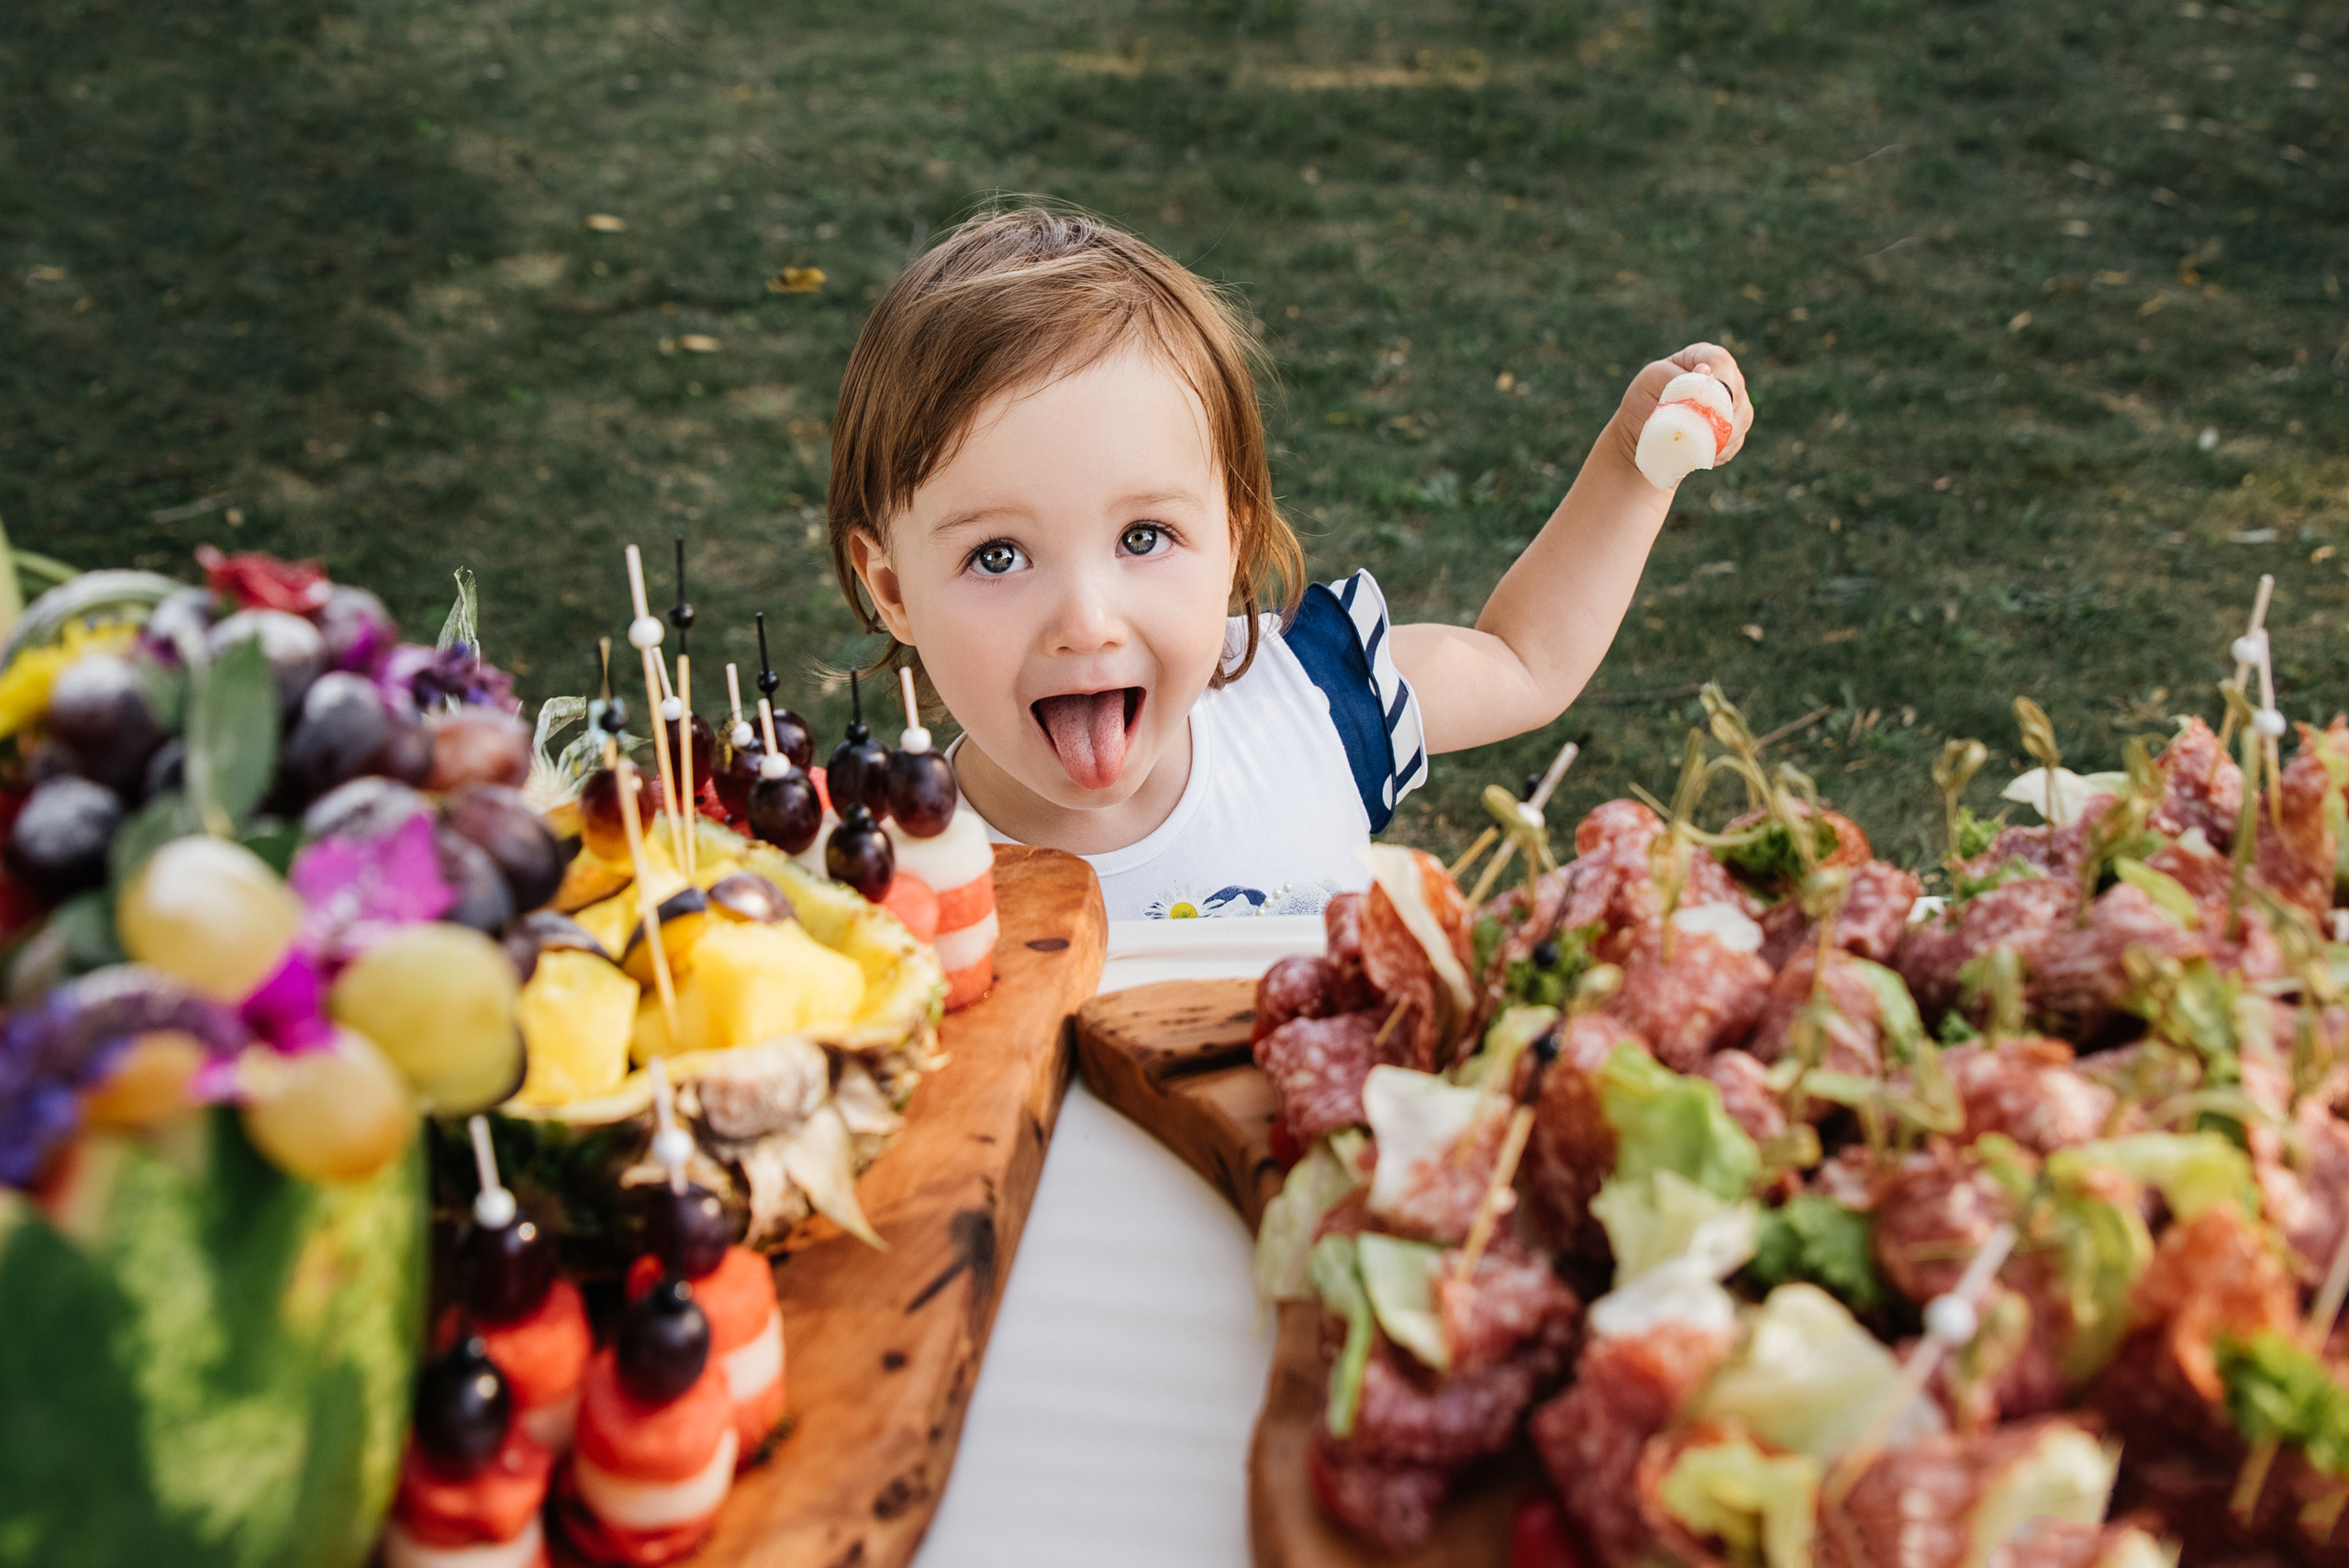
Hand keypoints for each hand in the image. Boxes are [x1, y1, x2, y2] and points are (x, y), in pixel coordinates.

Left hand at [1606, 343, 1755, 470]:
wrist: (1642, 435)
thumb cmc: (1644, 401)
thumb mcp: (1651, 381)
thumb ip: (1675, 375)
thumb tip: (1704, 370)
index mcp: (1704, 357)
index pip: (1720, 361)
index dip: (1717, 380)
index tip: (1704, 400)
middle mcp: (1726, 378)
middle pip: (1737, 392)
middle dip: (1716, 412)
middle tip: (1692, 428)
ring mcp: (1736, 404)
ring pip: (1741, 419)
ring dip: (1716, 435)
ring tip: (1688, 441)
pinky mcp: (1736, 431)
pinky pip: (1735, 442)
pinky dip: (1717, 450)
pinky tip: (1695, 451)